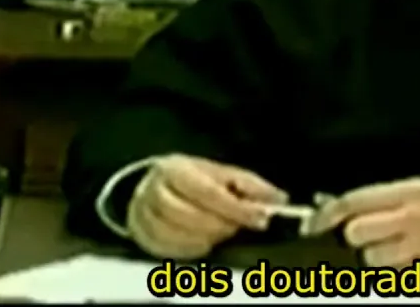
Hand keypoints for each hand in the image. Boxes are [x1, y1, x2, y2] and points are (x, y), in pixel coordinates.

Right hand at [126, 154, 286, 258]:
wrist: (154, 186)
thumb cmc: (192, 181)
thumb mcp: (221, 174)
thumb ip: (248, 186)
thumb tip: (278, 199)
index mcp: (176, 168)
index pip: (207, 191)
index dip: (236, 208)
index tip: (260, 218)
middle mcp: (154, 189)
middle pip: (187, 215)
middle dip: (220, 225)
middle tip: (237, 227)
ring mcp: (143, 214)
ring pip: (175, 235)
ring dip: (205, 239)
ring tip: (221, 233)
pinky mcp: (140, 235)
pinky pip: (166, 251)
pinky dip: (190, 250)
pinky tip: (204, 243)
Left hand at [308, 177, 419, 280]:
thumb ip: (385, 197)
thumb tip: (345, 208)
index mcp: (409, 192)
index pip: (353, 201)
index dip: (326, 214)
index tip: (314, 225)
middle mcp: (413, 219)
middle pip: (357, 232)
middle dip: (356, 238)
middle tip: (369, 238)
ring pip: (374, 261)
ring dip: (378, 260)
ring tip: (399, 253)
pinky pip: (399, 280)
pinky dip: (400, 275)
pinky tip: (414, 265)